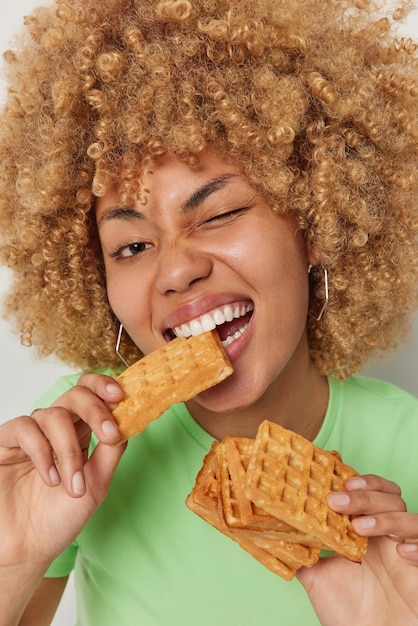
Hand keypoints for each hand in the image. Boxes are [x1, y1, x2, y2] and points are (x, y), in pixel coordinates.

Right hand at [0, 373, 126, 571]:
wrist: (27, 550)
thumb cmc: (59, 519)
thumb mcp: (97, 483)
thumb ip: (111, 451)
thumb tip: (129, 420)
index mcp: (80, 432)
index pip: (91, 394)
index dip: (105, 387)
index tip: (121, 397)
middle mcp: (55, 429)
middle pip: (75, 394)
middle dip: (96, 409)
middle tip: (109, 433)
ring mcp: (30, 435)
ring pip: (53, 415)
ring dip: (69, 450)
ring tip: (72, 484)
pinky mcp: (5, 444)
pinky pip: (25, 428)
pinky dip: (42, 453)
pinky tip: (50, 479)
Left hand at [297, 474, 417, 625]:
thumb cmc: (348, 614)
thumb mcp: (316, 577)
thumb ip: (300, 552)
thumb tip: (273, 532)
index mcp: (366, 532)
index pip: (371, 492)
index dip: (360, 483)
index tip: (338, 484)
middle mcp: (389, 538)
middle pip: (390, 498)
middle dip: (365, 496)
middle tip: (338, 503)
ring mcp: (407, 553)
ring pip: (411, 517)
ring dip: (386, 517)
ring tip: (360, 528)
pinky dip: (417, 545)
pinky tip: (401, 552)